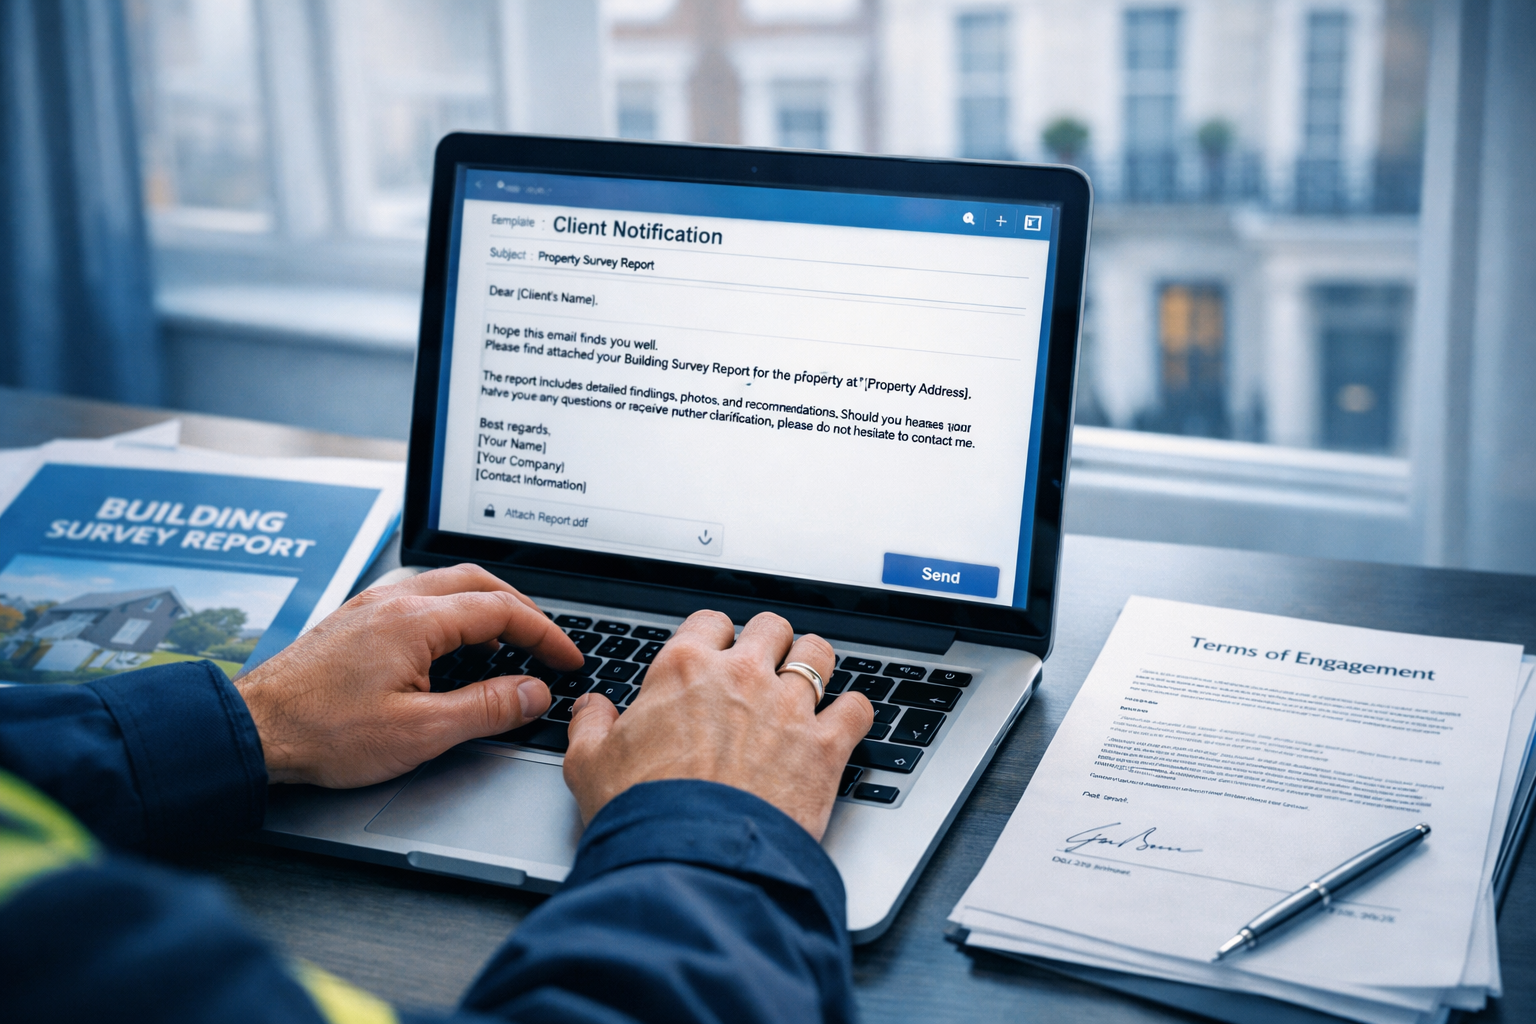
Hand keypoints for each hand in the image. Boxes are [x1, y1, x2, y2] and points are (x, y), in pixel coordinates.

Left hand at [234, 564, 582, 786]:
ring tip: (508, 640)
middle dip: (523, 608)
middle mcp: (394, 601)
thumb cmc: (322, 733)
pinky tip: (451, 641)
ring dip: (487, 605)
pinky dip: (452, 611)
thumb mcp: (420, 732)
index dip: (545, 634)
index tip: (567, 658)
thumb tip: (533, 692)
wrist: (252, 729)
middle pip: (479, 582)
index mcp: (416, 620)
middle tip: (546, 641)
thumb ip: (486, 708)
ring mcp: (371, 606)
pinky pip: (418, 597)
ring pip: (447, 584)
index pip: (503, 611)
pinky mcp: (355, 620)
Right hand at [562, 610, 872, 839]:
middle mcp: (741, 676)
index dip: (715, 638)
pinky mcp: (825, 745)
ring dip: (814, 664)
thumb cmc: (641, 812)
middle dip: (770, 644)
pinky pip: (857, 707)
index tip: (716, 655)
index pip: (710, 621)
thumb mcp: (589, 764)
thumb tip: (592, 707)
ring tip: (808, 683)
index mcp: (684, 669)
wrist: (691, 859)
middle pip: (771, 627)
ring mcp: (788, 706)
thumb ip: (590, 725)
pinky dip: (853, 712)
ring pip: (818, 654)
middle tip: (764, 668)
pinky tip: (843, 722)